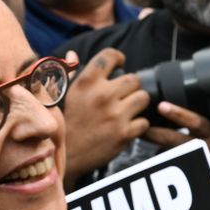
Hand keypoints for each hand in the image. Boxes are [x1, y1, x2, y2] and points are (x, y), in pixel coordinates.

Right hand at [61, 50, 150, 183]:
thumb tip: (73, 54)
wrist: (68, 154)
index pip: (110, 55)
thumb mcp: (64, 94)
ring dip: (138, 103)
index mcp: (86, 82)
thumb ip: (71, 72)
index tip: (120, 63)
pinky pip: (144, 121)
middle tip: (124, 94)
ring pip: (143, 98)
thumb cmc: (66, 122)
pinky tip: (127, 126)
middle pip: (133, 79)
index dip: (118, 57)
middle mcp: (102, 95)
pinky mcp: (124, 133)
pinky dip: (138, 124)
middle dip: (131, 86)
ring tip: (127, 109)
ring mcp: (115, 115)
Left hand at [144, 101, 209, 208]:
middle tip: (140, 128)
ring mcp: (195, 165)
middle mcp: (204, 150)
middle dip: (155, 133)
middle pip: (175, 140)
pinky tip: (155, 162)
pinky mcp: (189, 177)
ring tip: (144, 142)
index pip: (196, 122)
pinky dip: (161, 163)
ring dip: (155, 149)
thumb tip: (173, 115)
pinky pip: (169, 168)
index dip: (178, 114)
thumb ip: (201, 128)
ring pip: (168, 155)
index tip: (162, 106)